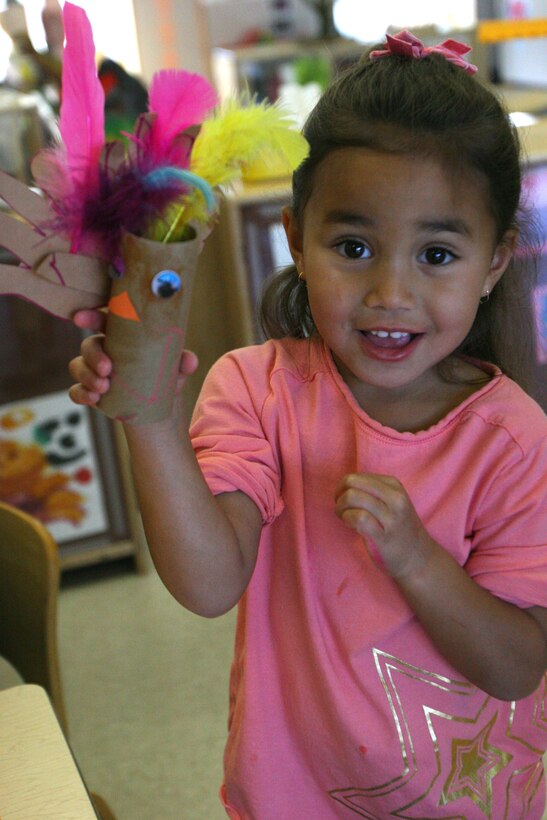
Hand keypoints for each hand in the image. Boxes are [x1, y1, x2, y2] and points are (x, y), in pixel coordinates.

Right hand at [68, 309, 198, 408]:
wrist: (159, 406)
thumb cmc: (164, 376)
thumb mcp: (176, 368)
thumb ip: (183, 362)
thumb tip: (189, 361)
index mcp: (122, 337)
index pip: (103, 320)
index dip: (90, 316)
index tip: (80, 317)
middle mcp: (104, 350)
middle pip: (88, 344)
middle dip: (93, 355)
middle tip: (107, 369)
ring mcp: (94, 371)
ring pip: (78, 366)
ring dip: (87, 376)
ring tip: (103, 388)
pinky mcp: (90, 391)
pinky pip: (76, 391)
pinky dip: (81, 394)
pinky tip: (93, 399)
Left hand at [334, 473, 434, 577]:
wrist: (419, 559)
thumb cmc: (400, 529)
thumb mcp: (393, 502)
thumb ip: (372, 491)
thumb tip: (344, 486)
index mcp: (394, 485)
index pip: (357, 477)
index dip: (343, 487)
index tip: (343, 499)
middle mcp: (395, 498)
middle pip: (352, 483)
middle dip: (339, 495)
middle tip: (340, 508)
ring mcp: (391, 517)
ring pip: (353, 497)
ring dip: (341, 508)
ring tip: (344, 517)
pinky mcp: (384, 536)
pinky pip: (358, 517)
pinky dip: (348, 519)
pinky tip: (351, 526)